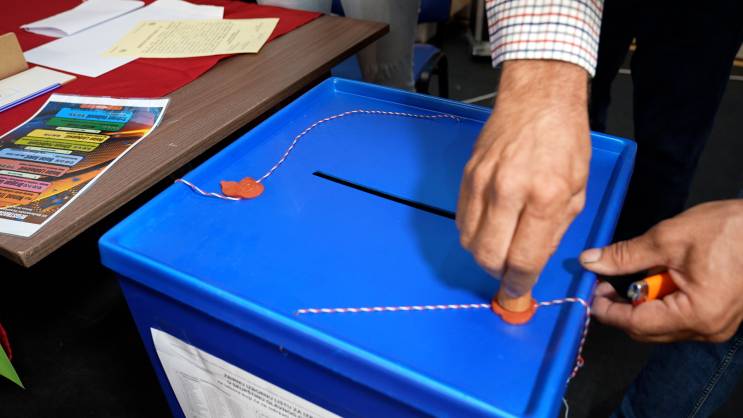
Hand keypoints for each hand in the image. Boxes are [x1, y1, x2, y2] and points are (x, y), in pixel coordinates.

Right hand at [457, 60, 590, 296]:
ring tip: (500, 248)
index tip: (519, 291)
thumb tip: (533, 262)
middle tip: (509, 272)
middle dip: (498, 273)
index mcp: (545, 196)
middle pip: (488, 255)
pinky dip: (473, 233)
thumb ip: (555, 230)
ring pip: (469, 241)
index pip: (523, 258)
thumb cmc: (565, 140)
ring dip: (483, 254)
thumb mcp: (577, 188)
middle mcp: (509, 191)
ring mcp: (482, 182)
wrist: (537, 97)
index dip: (520, 283)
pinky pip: (461, 219)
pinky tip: (489, 227)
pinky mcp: (467, 175)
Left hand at [581, 200, 742, 341]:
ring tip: (636, 273)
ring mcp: (715, 326)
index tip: (590, 291)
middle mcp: (707, 329)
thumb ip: (625, 256)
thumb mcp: (667, 238)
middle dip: (622, 308)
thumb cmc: (728, 229)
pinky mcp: (718, 317)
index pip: (636, 324)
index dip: (607, 310)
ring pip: (661, 326)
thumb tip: (591, 262)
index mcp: (696, 314)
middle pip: (647, 330)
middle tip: (605, 281)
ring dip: (641, 303)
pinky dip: (660, 301)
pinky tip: (659, 277)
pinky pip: (678, 318)